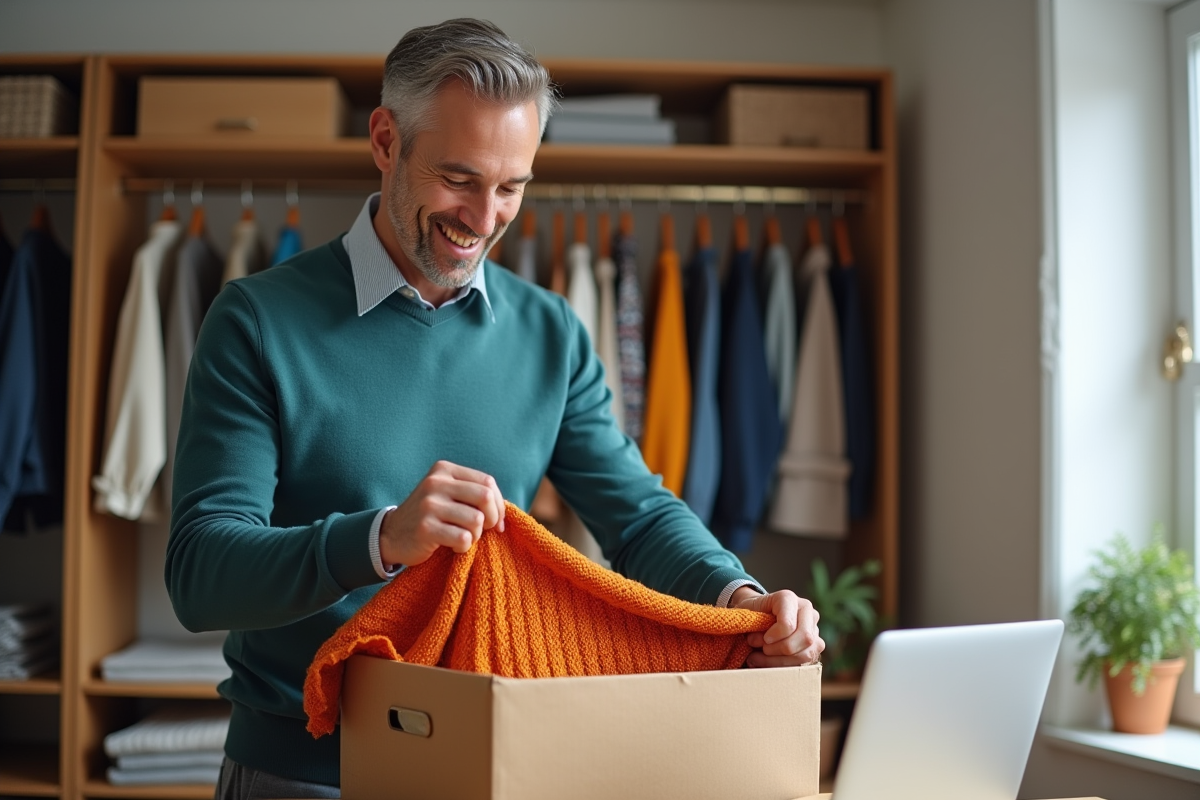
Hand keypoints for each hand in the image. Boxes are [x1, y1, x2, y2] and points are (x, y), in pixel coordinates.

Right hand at [379, 460, 505, 566]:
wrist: (391, 535)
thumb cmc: (430, 517)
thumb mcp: (447, 495)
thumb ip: (473, 495)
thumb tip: (504, 513)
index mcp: (444, 470)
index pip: (488, 482)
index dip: (498, 504)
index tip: (496, 522)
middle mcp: (436, 483)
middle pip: (485, 497)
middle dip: (492, 519)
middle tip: (483, 531)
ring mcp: (429, 505)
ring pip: (476, 520)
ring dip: (476, 536)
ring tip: (463, 537)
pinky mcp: (425, 528)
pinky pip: (463, 538)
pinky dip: (464, 547)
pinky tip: (453, 546)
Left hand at [731, 587, 823, 667]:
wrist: (759, 614)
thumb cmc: (753, 613)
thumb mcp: (747, 614)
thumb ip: (752, 625)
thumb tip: (755, 641)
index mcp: (788, 598)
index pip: (788, 624)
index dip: (774, 636)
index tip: (760, 639)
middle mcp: (806, 610)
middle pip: (805, 638)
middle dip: (780, 650)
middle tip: (762, 650)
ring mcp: (814, 627)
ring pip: (807, 653)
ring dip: (781, 661)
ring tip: (760, 659)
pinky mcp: (816, 645)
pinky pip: (807, 662)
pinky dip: (786, 666)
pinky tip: (770, 663)